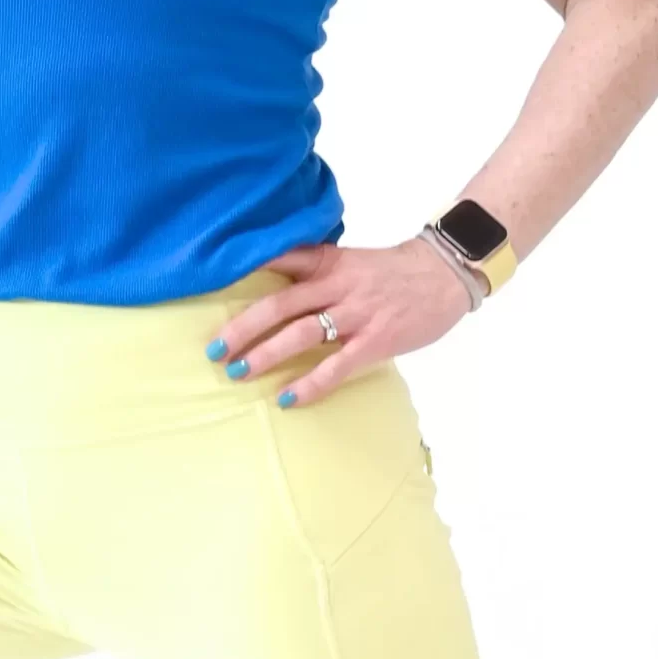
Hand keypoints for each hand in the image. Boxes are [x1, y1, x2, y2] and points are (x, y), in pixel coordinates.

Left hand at [208, 236, 476, 406]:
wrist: (445, 273)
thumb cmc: (392, 272)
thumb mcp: (349, 261)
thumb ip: (314, 272)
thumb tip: (270, 290)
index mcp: (328, 262)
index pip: (281, 259)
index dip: (246, 272)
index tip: (212, 288)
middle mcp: (337, 285)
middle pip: (280, 305)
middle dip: (243, 328)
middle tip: (214, 350)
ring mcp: (357, 313)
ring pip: (302, 334)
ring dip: (266, 355)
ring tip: (239, 373)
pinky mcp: (376, 340)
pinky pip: (336, 366)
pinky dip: (310, 384)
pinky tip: (287, 399)